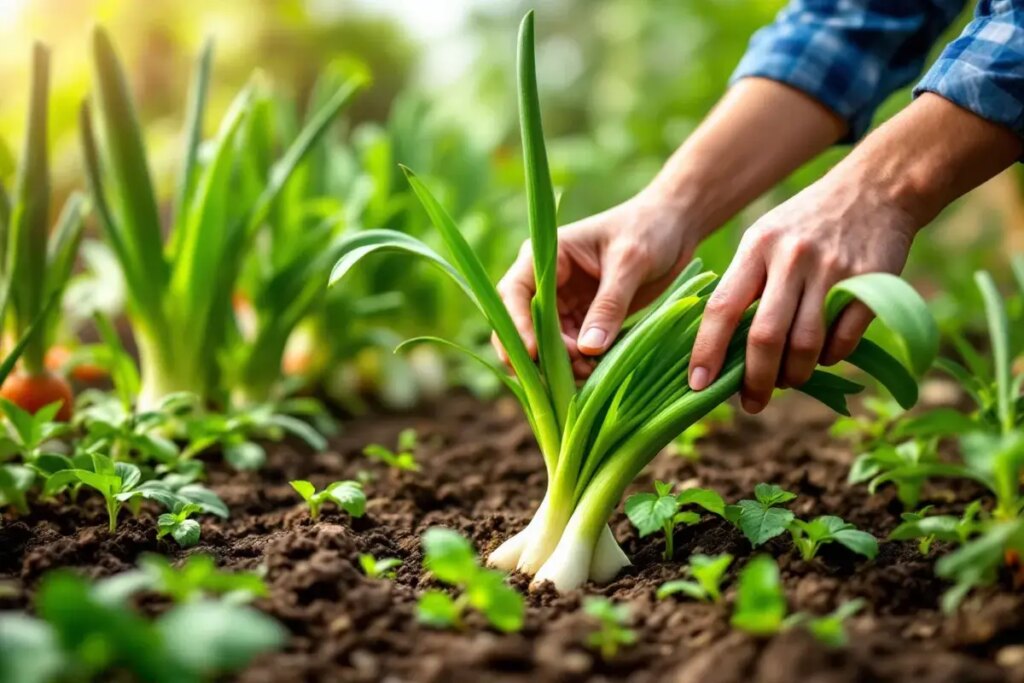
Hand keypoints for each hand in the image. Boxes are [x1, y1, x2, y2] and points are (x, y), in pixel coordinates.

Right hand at [495, 189, 705, 375]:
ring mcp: (564, 301)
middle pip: (522, 323)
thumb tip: (587, 349)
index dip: (518, 325)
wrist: (676, 226)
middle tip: (557, 377)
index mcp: (548, 255)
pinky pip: (570, 347)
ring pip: (546, 341)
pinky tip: (594, 372)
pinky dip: (577, 362)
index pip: (516, 293)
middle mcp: (548, 280)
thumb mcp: (630, 263)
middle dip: (534, 352)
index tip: (532, 353)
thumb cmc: (650, 230)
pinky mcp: (584, 318)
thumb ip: (609, 305)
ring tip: (586, 374)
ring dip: (558, 362)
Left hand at [687, 171, 916, 413]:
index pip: (722, 308)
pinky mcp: (869, 283)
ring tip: (789, 381)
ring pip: (805, 344)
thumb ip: (745, 285)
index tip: (696, 385)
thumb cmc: (806, 225)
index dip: (707, 351)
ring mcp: (831, 270)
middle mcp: (791, 258)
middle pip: (765, 336)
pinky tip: (823, 358)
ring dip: (794, 374)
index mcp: (757, 248)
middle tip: (751, 403)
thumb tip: (721, 348)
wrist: (876, 189)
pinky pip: (843, 339)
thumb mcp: (765, 239)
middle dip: (755, 379)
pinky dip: (830, 358)